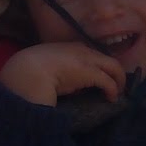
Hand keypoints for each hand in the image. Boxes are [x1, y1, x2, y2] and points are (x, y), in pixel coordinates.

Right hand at [0, 42, 126, 105]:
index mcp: (70, 47)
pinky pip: (108, 81)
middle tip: (117, 86)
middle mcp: (82, 50)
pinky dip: (113, 89)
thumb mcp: (48, 66)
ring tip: (117, 92)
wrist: (26, 72)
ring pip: (113, 66)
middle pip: (107, 58)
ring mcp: (87, 60)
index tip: (102, 76)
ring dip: (118, 80)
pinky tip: (111, 98)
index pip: (92, 54)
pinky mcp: (91, 73)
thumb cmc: (30, 71)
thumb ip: (62, 71)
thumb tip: (73, 85)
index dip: (100, 66)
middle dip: (115, 72)